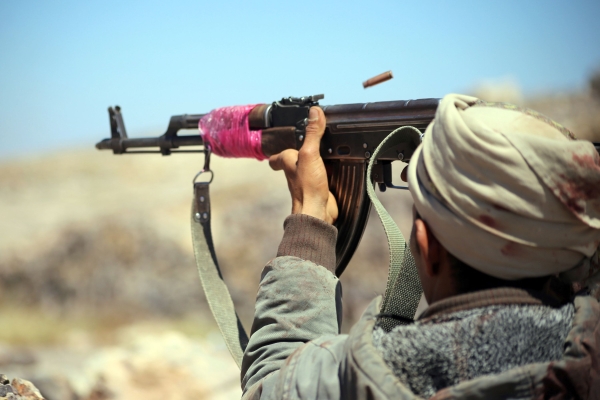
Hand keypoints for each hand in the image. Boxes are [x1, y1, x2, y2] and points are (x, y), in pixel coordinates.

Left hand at [269, 107, 338, 223]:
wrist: (316, 212)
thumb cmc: (306, 187)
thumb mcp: (309, 154)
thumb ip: (313, 134)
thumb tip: (314, 112)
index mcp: (288, 161)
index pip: (277, 154)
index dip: (278, 149)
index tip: (282, 139)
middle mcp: (296, 170)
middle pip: (294, 159)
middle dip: (300, 152)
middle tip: (307, 140)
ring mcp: (308, 179)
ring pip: (309, 166)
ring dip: (316, 160)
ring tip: (326, 147)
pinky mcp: (321, 186)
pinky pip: (324, 174)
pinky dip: (329, 169)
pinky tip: (336, 165)